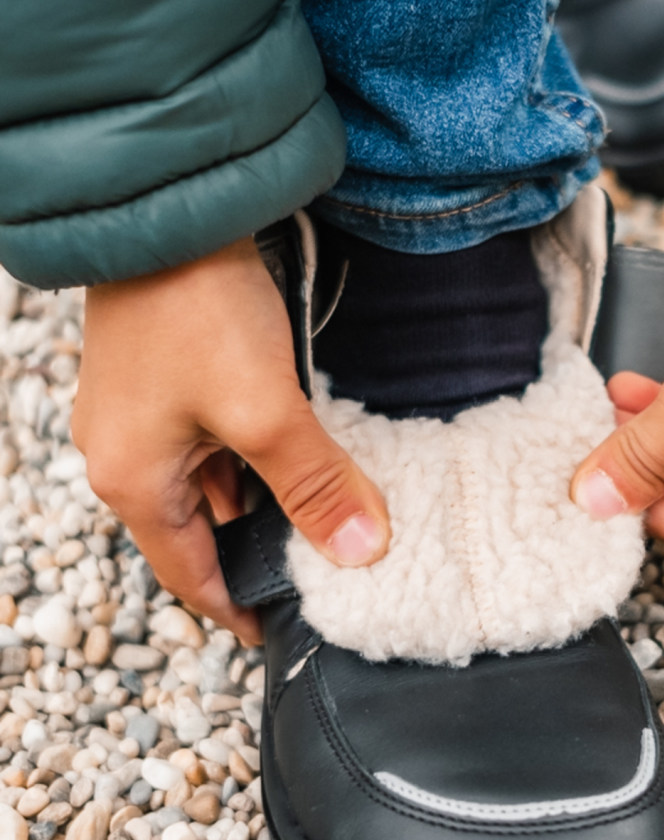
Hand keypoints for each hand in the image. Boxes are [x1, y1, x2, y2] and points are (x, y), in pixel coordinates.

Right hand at [73, 237, 389, 644]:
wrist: (168, 207)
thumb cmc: (197, 310)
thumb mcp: (265, 411)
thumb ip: (314, 484)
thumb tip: (360, 552)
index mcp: (135, 482)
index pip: (189, 575)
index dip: (236, 608)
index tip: (280, 632)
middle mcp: (126, 457)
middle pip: (201, 530)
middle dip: (260, 549)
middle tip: (325, 567)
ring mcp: (141, 416)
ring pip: (212, 483)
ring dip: (263, 498)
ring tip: (324, 514)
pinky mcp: (163, 379)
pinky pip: (211, 441)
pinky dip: (252, 456)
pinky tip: (299, 452)